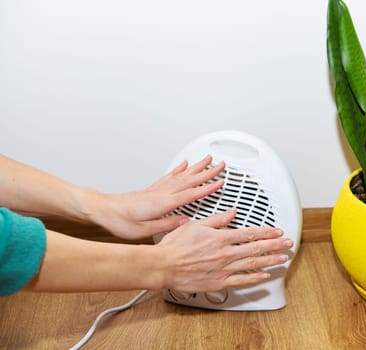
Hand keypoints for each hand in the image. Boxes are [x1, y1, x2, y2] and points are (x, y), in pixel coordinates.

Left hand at [89, 155, 224, 239]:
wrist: (103, 211)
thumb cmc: (119, 221)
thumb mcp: (143, 230)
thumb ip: (166, 225)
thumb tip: (185, 222)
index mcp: (162, 203)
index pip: (191, 194)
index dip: (207, 188)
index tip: (220, 182)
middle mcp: (162, 193)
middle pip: (190, 180)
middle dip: (207, 172)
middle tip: (221, 165)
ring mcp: (157, 189)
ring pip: (182, 175)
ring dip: (196, 167)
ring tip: (207, 160)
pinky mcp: (152, 189)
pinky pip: (170, 176)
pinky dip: (179, 169)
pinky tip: (184, 164)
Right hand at [154, 208, 293, 292]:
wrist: (163, 266)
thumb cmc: (175, 246)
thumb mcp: (195, 225)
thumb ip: (216, 220)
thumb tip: (231, 213)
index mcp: (220, 238)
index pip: (249, 233)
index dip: (266, 232)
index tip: (277, 231)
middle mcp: (225, 253)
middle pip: (256, 249)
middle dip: (275, 245)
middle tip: (288, 243)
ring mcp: (223, 269)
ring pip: (252, 265)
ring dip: (270, 261)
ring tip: (283, 258)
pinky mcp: (219, 282)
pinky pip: (241, 280)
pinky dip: (255, 278)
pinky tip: (265, 275)